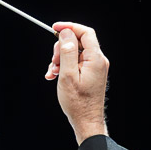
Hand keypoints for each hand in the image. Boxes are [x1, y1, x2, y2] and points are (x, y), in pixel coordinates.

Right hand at [44, 21, 108, 142]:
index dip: (69, 27)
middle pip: (78, 42)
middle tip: (53, 61)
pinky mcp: (90, 74)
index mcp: (96, 59)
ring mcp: (95, 68)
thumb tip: (66, 33)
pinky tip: (54, 76)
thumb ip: (67, 52)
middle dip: (61, 48)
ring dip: (60, 59)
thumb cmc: (77, 103)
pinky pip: (76, 63)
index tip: (54, 28)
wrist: (86, 122)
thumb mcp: (67, 75)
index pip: (85, 32)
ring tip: (52, 73)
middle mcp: (98, 61)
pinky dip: (64, 67)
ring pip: (74, 53)